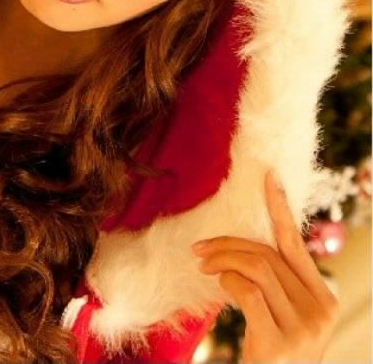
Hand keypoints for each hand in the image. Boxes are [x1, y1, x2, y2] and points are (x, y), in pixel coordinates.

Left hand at [191, 169, 339, 363]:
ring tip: (203, 264)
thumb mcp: (285, 318)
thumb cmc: (275, 358)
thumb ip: (278, 285)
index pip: (296, 244)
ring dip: (223, 258)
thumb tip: (249, 247)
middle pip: (270, 254)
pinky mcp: (279, 343)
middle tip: (200, 248)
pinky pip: (248, 291)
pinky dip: (228, 279)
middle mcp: (320, 311)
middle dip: (231, 243)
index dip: (280, 207)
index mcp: (323, 299)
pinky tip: (217, 282)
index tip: (267, 177)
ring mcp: (302, 329)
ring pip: (258, 267)